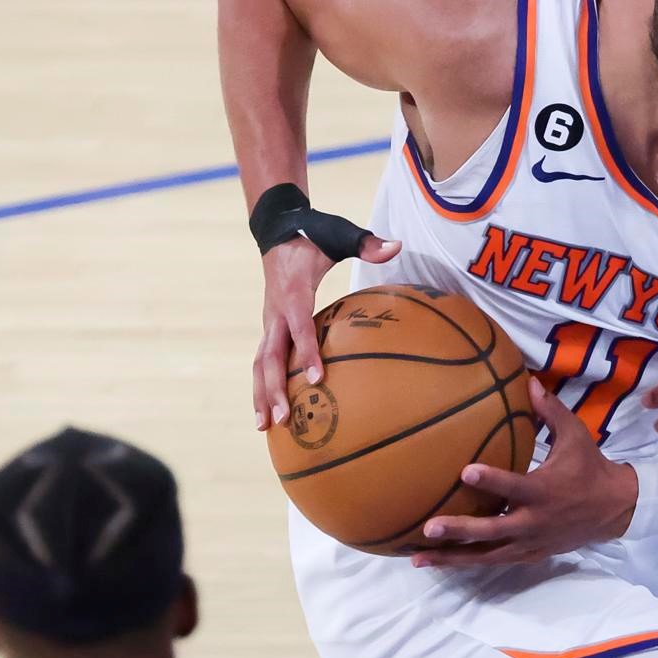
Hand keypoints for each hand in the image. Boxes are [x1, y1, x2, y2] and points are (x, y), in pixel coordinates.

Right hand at [253, 230, 398, 429]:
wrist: (277, 230)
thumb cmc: (312, 235)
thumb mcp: (338, 232)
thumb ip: (366, 243)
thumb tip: (397, 246)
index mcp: (293, 293)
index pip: (299, 327)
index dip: (306, 352)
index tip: (318, 378)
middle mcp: (275, 312)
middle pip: (269, 357)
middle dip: (274, 389)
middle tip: (284, 418)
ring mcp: (269, 322)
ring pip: (259, 364)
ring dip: (261, 395)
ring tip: (265, 427)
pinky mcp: (270, 329)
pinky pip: (263, 362)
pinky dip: (262, 387)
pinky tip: (268, 412)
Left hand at [411, 378, 638, 567]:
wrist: (614, 509)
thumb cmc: (590, 468)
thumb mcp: (576, 436)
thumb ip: (550, 411)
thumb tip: (528, 382)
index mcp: (544, 491)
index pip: (514, 486)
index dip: (491, 480)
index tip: (465, 472)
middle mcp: (534, 521)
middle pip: (492, 530)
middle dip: (460, 530)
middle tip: (430, 527)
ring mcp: (530, 542)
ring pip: (487, 555)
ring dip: (453, 556)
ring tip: (418, 557)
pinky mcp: (528, 555)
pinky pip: (494, 560)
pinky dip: (467, 563)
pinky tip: (440, 562)